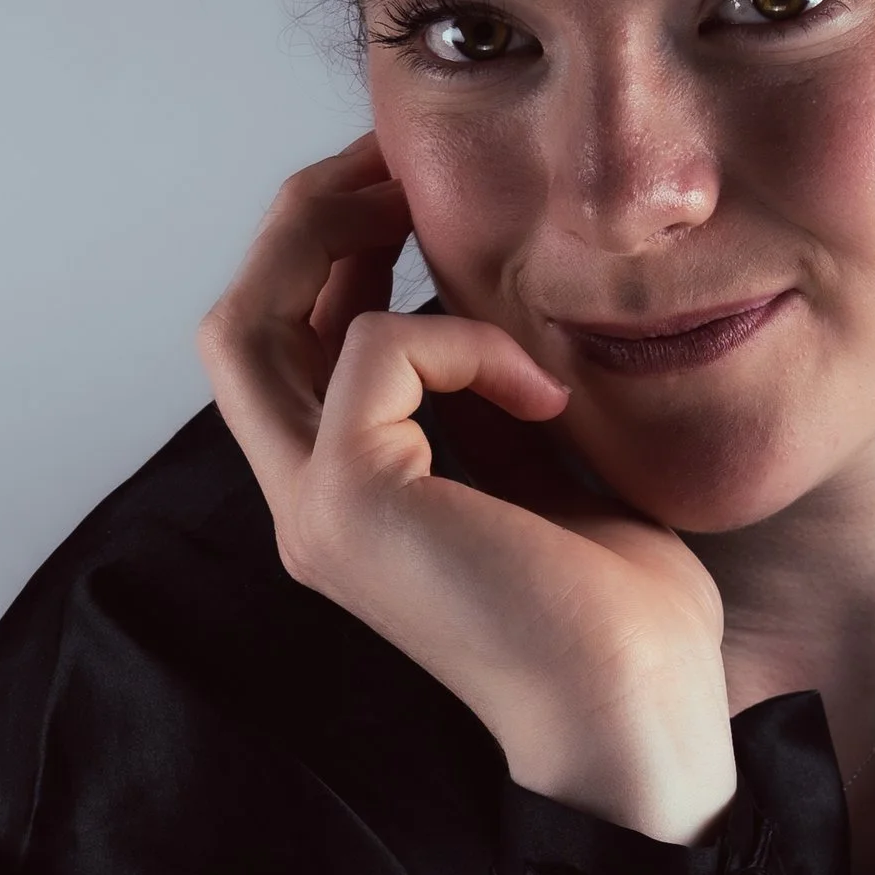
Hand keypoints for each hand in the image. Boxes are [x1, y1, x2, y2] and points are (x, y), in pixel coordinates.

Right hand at [197, 138, 735, 840]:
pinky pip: (376, 345)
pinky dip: (463, 334)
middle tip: (390, 158)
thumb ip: (481, 390)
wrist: (640, 716)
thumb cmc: (619, 612)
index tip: (409, 186)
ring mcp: (316, 509)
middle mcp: (306, 505)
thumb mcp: (538, 464)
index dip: (329, 248)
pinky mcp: (353, 503)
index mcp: (346, 499)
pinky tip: (542, 390)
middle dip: (303, 216)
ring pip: (248, 319)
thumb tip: (472, 280)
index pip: (282, 343)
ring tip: (420, 201)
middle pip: (234, 317)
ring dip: (333, 232)